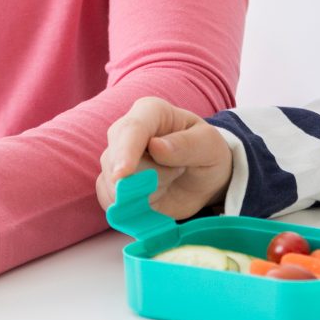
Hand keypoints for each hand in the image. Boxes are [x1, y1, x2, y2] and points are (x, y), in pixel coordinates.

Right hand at [96, 96, 234, 217]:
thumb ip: (186, 145)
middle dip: (149, 178)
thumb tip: (155, 145)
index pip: (131, 129)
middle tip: (178, 171)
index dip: (125, 152)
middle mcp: (125, 131)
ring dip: (145, 193)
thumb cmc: (206, 153)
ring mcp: (115, 158)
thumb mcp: (209, 146)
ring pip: (114, 184)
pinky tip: (153, 197)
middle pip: (118, 160)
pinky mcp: (112, 184)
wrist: (202, 178)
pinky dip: (132, 207)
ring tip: (169, 179)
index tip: (123, 175)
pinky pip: (110, 200)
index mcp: (150, 112)